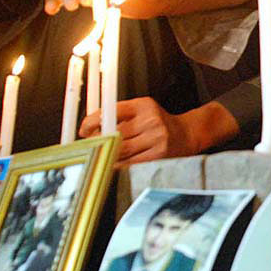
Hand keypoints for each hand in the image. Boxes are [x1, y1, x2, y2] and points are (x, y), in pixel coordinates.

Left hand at [78, 98, 237, 165]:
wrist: (187, 134)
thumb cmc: (158, 123)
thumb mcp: (141, 111)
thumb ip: (118, 116)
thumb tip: (88, 129)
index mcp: (144, 105)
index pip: (111, 111)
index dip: (92, 122)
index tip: (83, 131)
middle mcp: (151, 120)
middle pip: (114, 134)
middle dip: (97, 142)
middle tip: (87, 147)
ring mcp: (157, 139)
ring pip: (121, 151)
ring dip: (106, 155)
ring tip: (99, 156)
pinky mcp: (159, 156)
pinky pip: (131, 164)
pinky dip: (118, 165)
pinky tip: (113, 165)